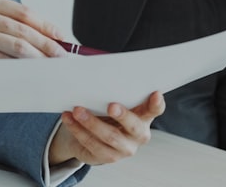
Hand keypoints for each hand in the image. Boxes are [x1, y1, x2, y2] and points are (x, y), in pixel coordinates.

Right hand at [0, 0, 64, 108]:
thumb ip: (10, 28)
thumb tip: (49, 39)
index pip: (24, 12)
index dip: (46, 25)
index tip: (62, 37)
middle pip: (23, 29)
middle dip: (47, 44)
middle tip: (62, 55)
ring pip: (18, 45)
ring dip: (40, 57)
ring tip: (53, 66)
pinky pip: (6, 61)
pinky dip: (23, 69)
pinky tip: (34, 75)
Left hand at [49, 92, 165, 165]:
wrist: (93, 136)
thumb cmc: (105, 111)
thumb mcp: (112, 99)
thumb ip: (112, 88)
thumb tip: (90, 68)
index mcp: (144, 116)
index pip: (155, 109)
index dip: (156, 103)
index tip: (155, 93)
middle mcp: (139, 134)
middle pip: (134, 126)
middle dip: (123, 115)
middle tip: (111, 106)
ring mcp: (125, 148)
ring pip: (110, 136)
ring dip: (91, 122)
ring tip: (77, 110)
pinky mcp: (109, 157)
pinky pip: (92, 144)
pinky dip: (78, 130)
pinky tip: (69, 119)